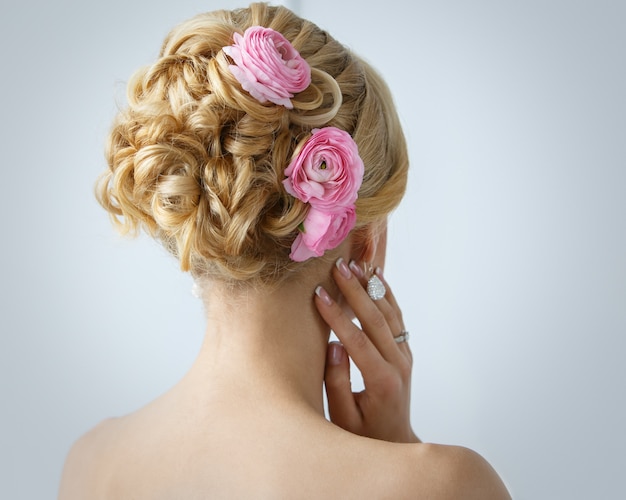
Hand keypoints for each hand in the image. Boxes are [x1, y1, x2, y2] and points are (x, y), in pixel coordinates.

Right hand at [314, 258, 418, 442]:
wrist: (395, 441)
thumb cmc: (363, 435)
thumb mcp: (343, 419)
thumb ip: (337, 383)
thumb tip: (335, 346)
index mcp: (381, 381)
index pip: (357, 340)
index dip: (337, 316)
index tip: (319, 294)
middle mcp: (399, 364)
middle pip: (376, 319)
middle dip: (355, 290)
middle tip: (337, 267)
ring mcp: (405, 356)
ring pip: (389, 313)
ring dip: (371, 287)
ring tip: (353, 264)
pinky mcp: (404, 351)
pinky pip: (396, 316)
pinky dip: (386, 294)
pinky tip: (376, 276)